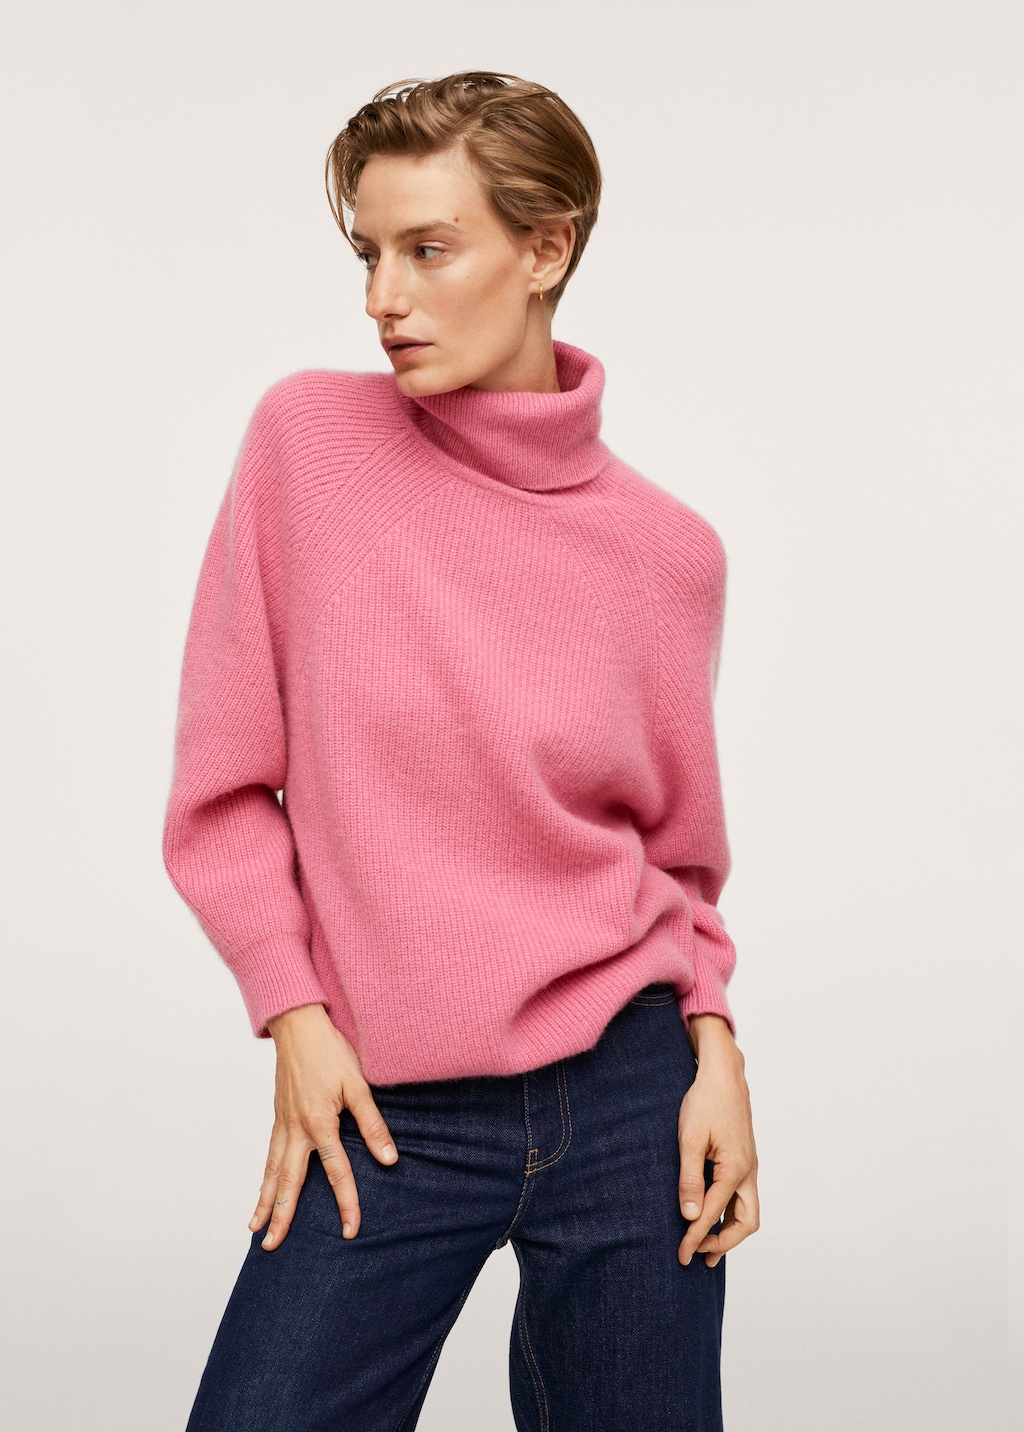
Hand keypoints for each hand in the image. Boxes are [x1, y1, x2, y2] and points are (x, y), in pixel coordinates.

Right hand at [249, 1003, 398, 1249]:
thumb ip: (372, 1123)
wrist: (298, 1025)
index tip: (351, 1230)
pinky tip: (264, 1191)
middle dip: (282, 1216)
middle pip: (289, 1182)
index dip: (346, 1202)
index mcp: (319, 1122)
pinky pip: (269, 1155)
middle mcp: (295, 1128)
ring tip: (256, 1230)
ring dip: (265, 1202)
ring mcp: (282, 1123)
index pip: (336, 1172)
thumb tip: (389, 1159)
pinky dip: (265, 1178)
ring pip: (272, 1171)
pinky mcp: (278, 1117)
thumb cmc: (330, 1051)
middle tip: (274, 1247)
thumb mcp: (358, 1084)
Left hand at [677, 1014, 758, 1268]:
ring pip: (748, 1211)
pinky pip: (743, 1196)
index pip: (713, 1214)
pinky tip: (713, 1214)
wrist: (724, 1075)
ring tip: (707, 1246)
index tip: (680, 1255)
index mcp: (735, 1169)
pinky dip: (730, 1212)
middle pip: (746, 1222)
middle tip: (697, 1254)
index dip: (695, 1238)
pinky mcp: (745, 1160)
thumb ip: (690, 1178)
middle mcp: (749, 1171)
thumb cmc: (705, 1101)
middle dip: (724, 1243)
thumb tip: (689, 1215)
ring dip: (730, 1231)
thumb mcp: (690, 1138)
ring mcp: (750, 1166)